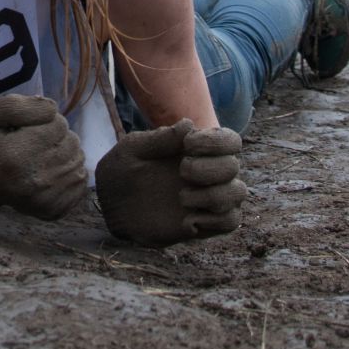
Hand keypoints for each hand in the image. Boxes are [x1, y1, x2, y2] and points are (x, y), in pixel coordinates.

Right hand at [0, 94, 85, 219]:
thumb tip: (52, 109)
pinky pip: (81, 181)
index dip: (48, 122)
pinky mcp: (56, 210)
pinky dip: (70, 173)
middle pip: (72, 143)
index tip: (32, 130)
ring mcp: (46, 200)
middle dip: (59, 138)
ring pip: (79, 161)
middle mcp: (33, 182)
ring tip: (44, 157)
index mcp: (16, 158)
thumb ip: (17, 105)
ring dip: (66, 154)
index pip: (59, 125)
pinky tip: (51, 172)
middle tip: (39, 144)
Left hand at [95, 120, 246, 246]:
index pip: (230, 141)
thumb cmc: (123, 168)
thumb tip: (189, 125)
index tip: (189, 145)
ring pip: (237, 194)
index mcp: (196, 149)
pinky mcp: (203, 223)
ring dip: (215, 195)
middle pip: (234, 166)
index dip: (217, 142)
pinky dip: (217, 221)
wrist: (110, 204)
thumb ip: (160, 138)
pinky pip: (230, 221)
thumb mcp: (134, 148)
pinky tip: (189, 221)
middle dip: (211, 169)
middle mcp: (208, 172)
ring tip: (182, 198)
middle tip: (182, 171)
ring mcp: (207, 198)